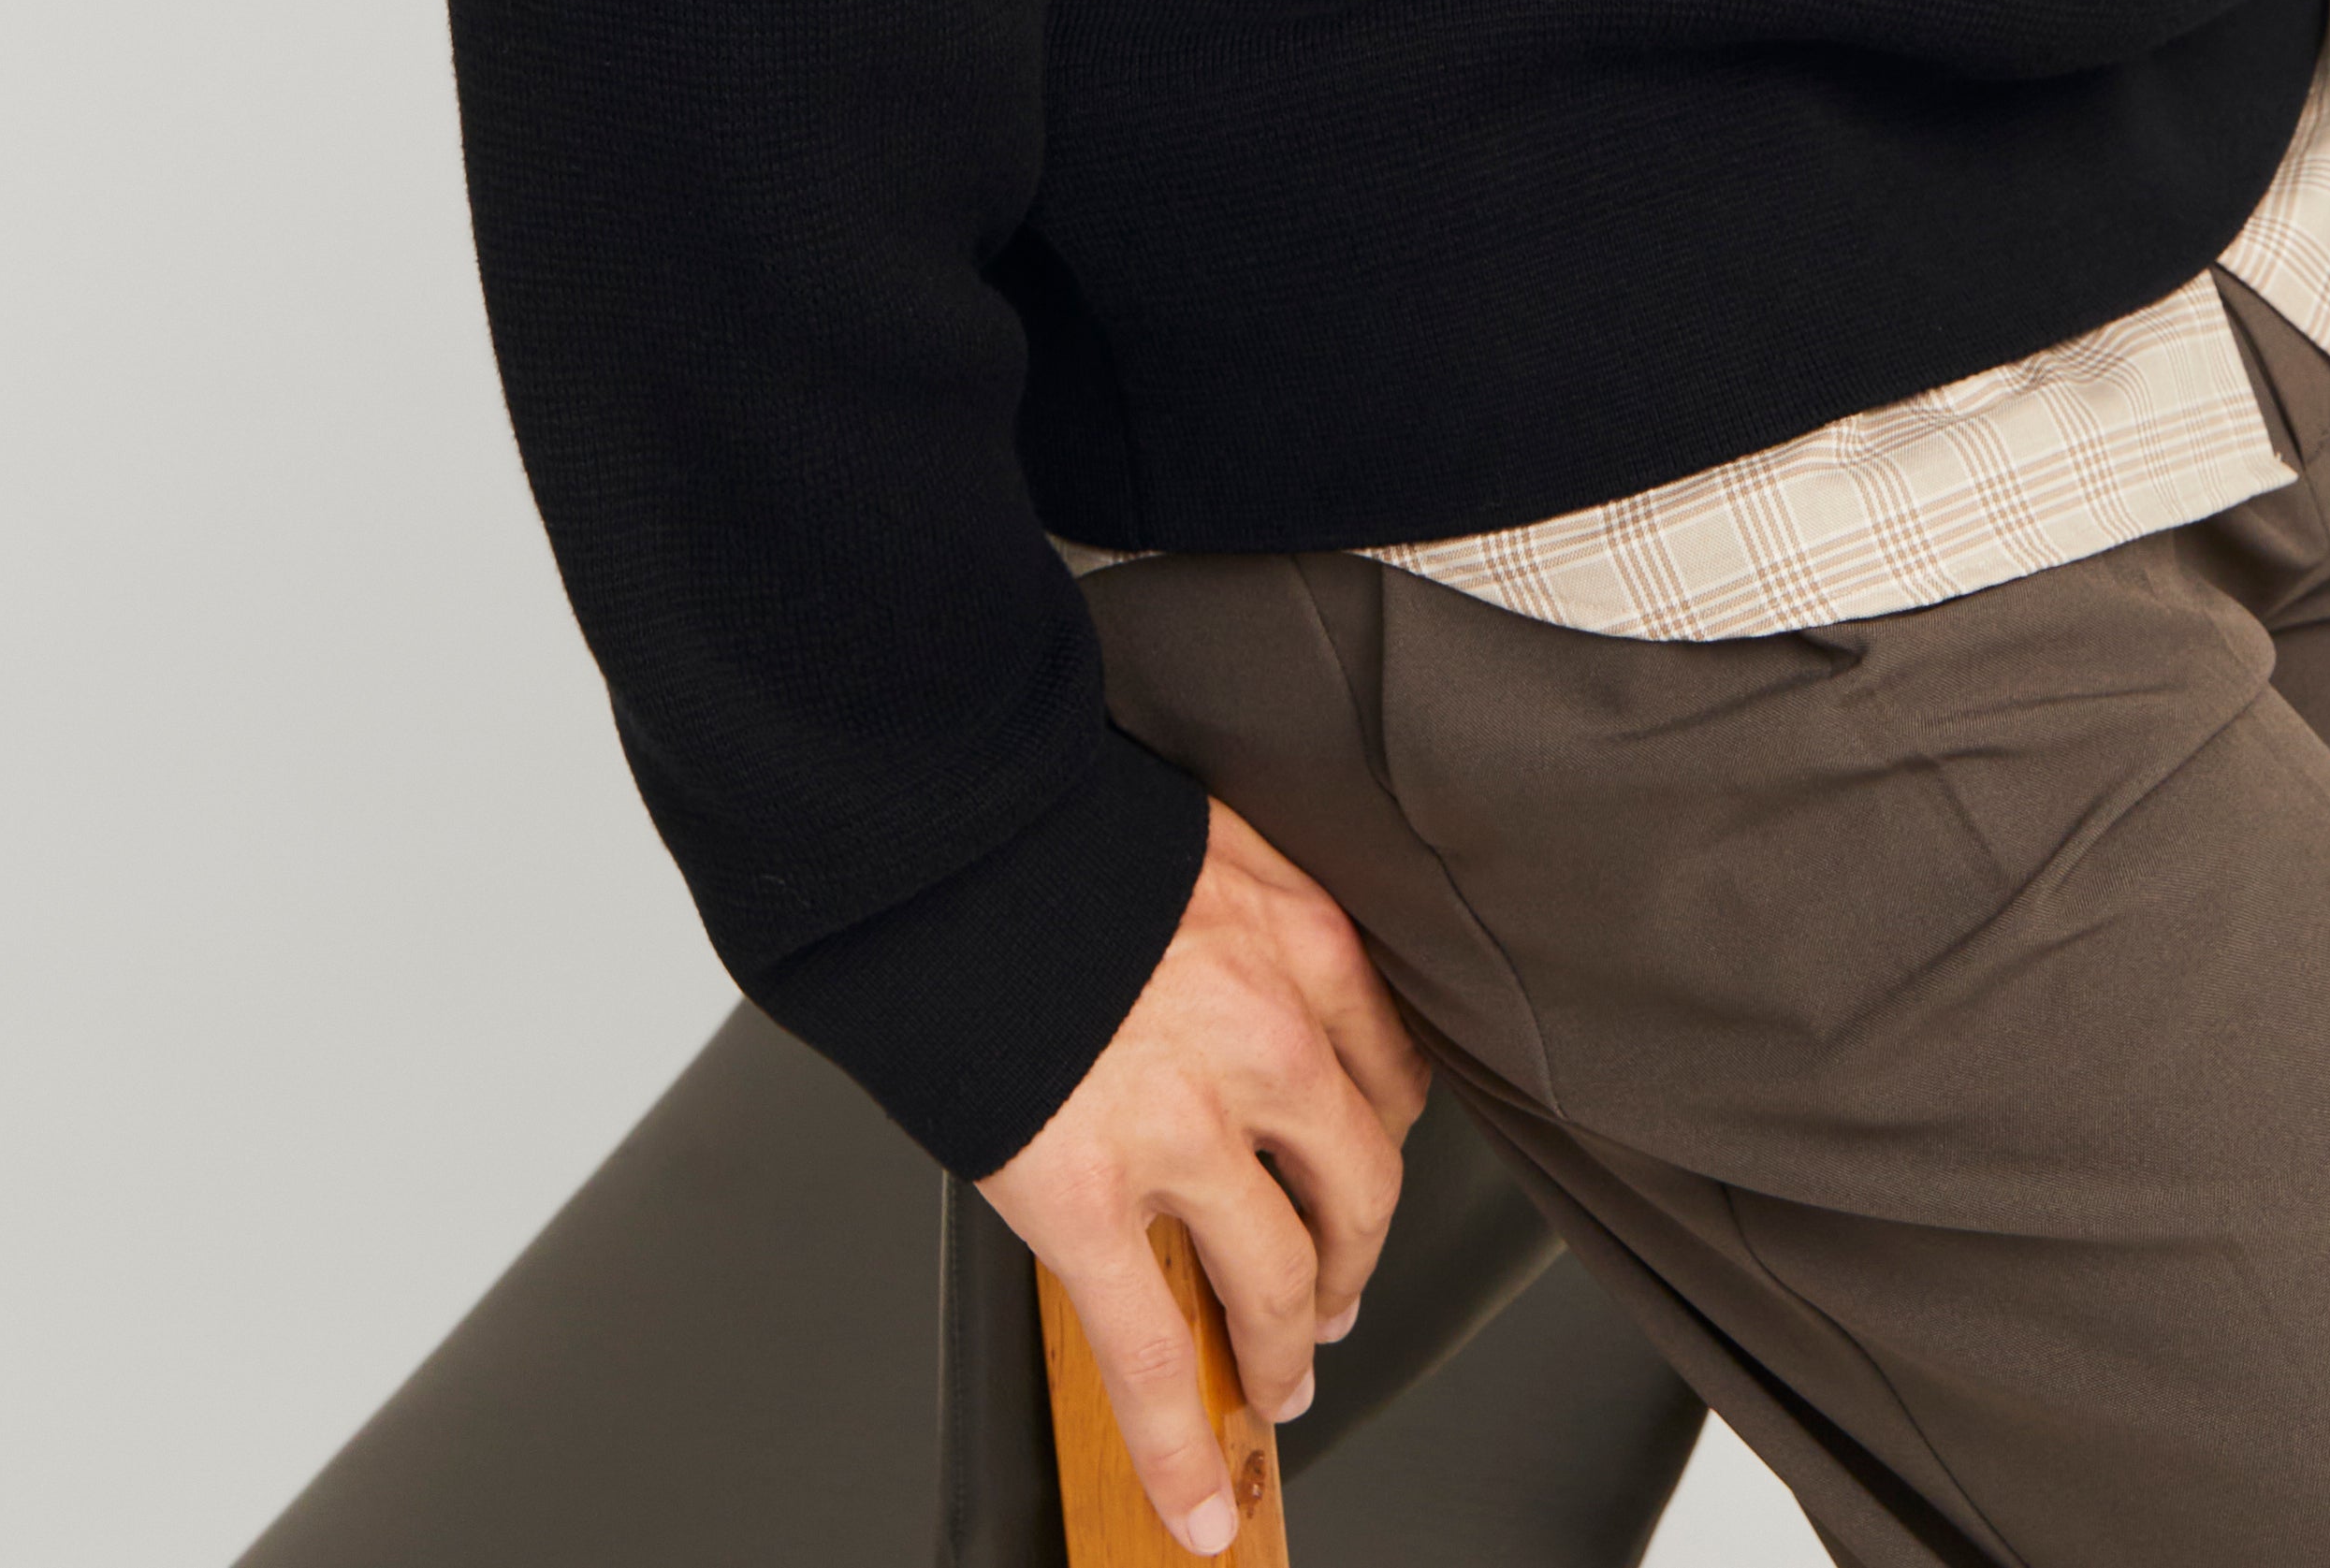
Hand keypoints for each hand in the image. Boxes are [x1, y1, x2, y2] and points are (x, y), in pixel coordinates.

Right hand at [975, 794, 1429, 1551]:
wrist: (942, 833)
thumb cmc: (1051, 829)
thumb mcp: (1201, 847)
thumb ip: (1242, 926)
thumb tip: (1228, 982)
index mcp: (1300, 941)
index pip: (1387, 1071)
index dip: (1376, 1138)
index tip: (1362, 1170)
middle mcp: (1271, 1037)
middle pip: (1361, 1184)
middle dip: (1354, 1256)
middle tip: (1339, 1295)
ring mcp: (1187, 1126)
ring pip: (1282, 1276)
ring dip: (1289, 1345)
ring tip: (1281, 1378)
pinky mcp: (1093, 1196)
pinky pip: (1152, 1353)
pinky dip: (1180, 1445)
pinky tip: (1195, 1500)